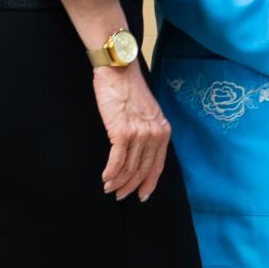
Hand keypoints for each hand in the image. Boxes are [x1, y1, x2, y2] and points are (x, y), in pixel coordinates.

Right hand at [92, 66, 171, 199]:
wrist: (119, 71)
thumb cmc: (129, 91)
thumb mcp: (147, 113)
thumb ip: (148, 132)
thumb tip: (140, 152)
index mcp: (163, 131)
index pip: (158, 165)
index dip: (149, 182)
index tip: (142, 195)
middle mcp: (155, 134)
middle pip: (143, 169)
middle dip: (131, 186)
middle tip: (119, 196)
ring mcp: (139, 134)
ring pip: (129, 167)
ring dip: (118, 182)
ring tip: (109, 188)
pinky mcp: (122, 132)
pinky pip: (117, 160)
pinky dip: (110, 172)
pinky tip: (105, 178)